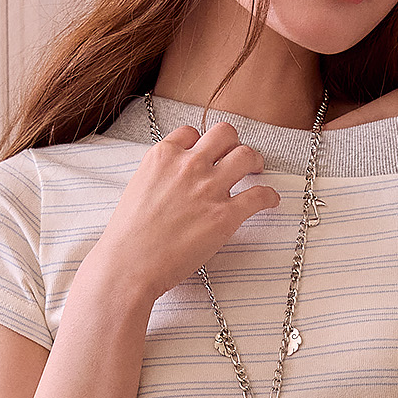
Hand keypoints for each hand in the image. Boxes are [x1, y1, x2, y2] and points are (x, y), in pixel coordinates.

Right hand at [95, 121, 281, 305]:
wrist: (128, 265)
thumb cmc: (127, 237)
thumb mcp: (137, 188)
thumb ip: (159, 176)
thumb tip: (174, 180)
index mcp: (163, 156)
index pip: (191, 132)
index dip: (202, 142)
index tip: (207, 154)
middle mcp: (188, 165)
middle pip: (224, 133)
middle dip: (233, 143)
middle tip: (237, 157)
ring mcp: (208, 188)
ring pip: (246, 155)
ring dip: (255, 160)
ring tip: (257, 171)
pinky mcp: (225, 215)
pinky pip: (259, 195)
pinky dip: (269, 196)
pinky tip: (270, 201)